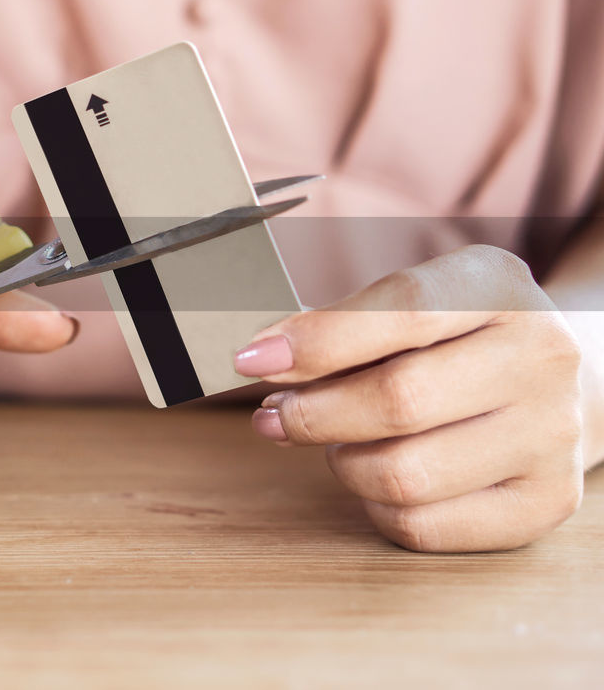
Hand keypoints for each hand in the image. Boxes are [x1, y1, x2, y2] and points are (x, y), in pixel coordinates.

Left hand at [233, 245, 583, 551]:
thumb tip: (261, 360)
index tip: (252, 360)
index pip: (400, 310)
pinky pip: (424, 526)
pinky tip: (375, 475)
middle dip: (312, 413)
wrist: (559, 379)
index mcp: (497, 286)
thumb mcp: (410, 301)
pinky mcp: (546, 502)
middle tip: (275, 416)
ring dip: (343, 463)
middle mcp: (540, 357)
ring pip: (405, 475)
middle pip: (399, 401)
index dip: (317, 340)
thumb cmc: (453, 336)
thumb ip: (340, 325)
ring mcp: (552, 435)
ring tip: (335, 441)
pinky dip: (375, 506)